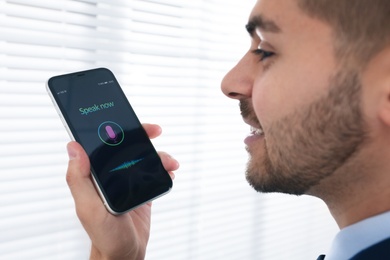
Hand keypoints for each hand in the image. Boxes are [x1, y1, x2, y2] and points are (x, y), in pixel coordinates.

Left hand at [66, 124, 178, 259]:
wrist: (125, 254)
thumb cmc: (104, 236)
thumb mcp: (89, 209)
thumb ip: (79, 180)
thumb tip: (73, 148)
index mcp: (95, 175)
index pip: (103, 144)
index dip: (115, 128)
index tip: (129, 122)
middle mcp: (111, 175)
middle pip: (126, 146)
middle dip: (142, 136)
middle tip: (155, 131)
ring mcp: (127, 182)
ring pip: (143, 158)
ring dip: (159, 155)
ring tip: (169, 164)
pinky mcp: (141, 190)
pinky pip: (153, 173)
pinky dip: (163, 169)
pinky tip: (169, 173)